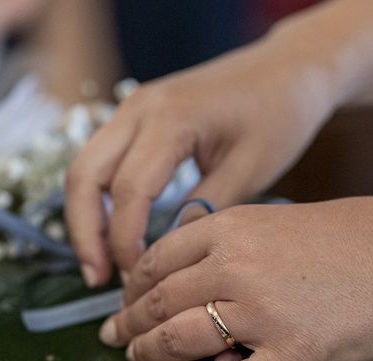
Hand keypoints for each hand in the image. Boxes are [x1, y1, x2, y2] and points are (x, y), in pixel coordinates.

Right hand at [65, 28, 339, 286]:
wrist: (288, 70)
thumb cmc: (279, 116)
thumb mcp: (249, 170)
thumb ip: (202, 211)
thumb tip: (167, 255)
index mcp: (170, 119)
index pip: (128, 190)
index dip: (125, 241)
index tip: (136, 279)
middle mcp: (139, 107)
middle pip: (84, 175)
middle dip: (85, 233)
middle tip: (97, 280)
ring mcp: (134, 107)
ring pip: (86, 166)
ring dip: (86, 217)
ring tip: (100, 264)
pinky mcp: (139, 116)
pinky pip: (104, 159)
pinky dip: (101, 198)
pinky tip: (116, 230)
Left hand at [98, 198, 372, 360]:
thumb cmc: (355, 234)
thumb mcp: (278, 221)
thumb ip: (231, 245)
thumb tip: (193, 277)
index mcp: (231, 228)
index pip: (158, 260)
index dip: (134, 286)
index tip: (127, 301)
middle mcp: (235, 265)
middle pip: (158, 301)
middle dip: (129, 323)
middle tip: (117, 337)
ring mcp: (261, 310)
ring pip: (179, 340)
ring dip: (153, 353)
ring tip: (142, 358)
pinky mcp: (294, 352)